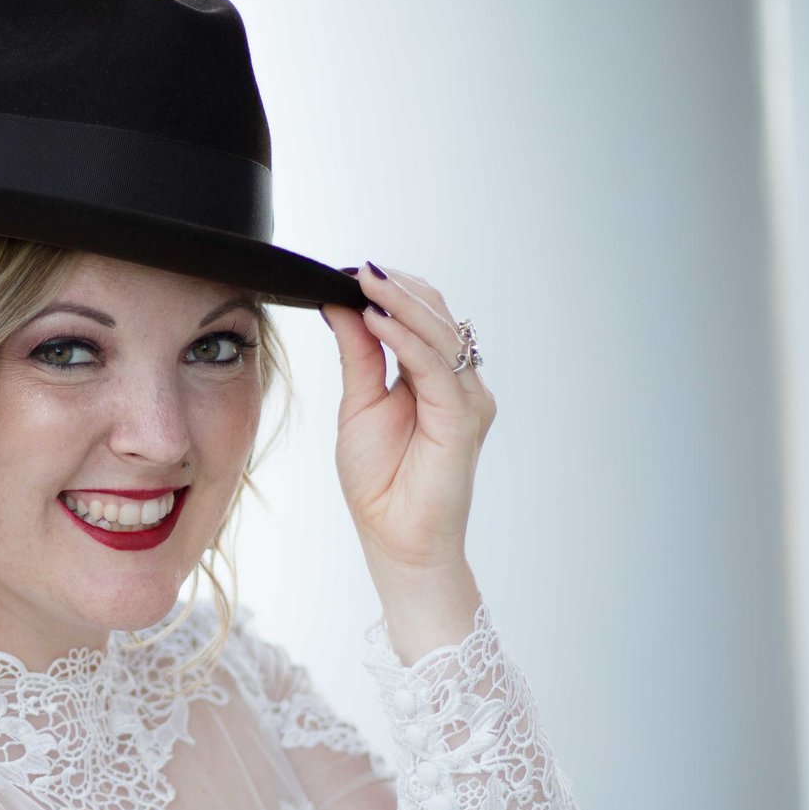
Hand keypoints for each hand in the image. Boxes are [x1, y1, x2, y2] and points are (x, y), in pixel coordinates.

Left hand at [319, 264, 493, 581]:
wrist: (394, 540)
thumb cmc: (379, 482)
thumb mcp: (359, 405)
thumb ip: (359, 355)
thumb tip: (342, 305)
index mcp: (433, 378)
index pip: (421, 318)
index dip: (391, 292)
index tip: (351, 272)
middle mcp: (458, 384)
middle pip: (436, 317)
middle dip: (396, 289)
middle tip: (358, 269)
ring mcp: (466, 399)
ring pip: (439, 335)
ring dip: (400, 305)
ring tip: (364, 283)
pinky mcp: (463, 418)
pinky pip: (435, 368)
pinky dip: (405, 341)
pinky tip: (377, 323)